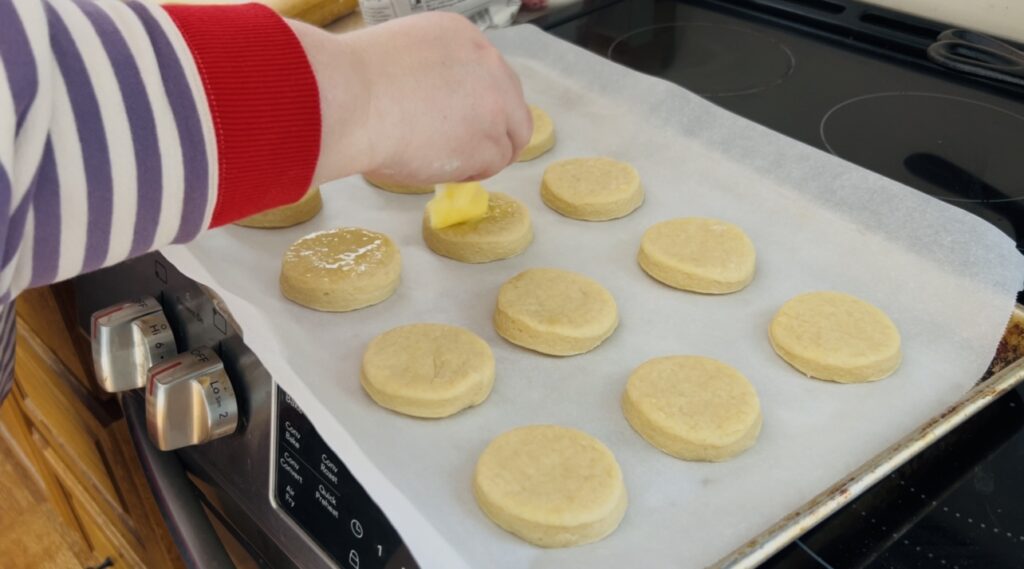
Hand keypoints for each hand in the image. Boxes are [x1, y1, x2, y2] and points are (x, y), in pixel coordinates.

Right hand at [290, 13, 531, 184]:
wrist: (348, 100)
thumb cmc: (355, 83)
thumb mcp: (404, 58)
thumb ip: (436, 77)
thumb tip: (441, 110)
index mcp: (464, 38)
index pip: (493, 77)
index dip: (480, 106)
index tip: (464, 122)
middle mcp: (489, 65)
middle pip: (514, 109)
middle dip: (494, 133)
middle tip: (466, 151)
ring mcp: (495, 105)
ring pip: (506, 142)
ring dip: (479, 156)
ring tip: (441, 160)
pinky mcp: (490, 142)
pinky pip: (491, 166)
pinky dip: (468, 172)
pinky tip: (439, 166)